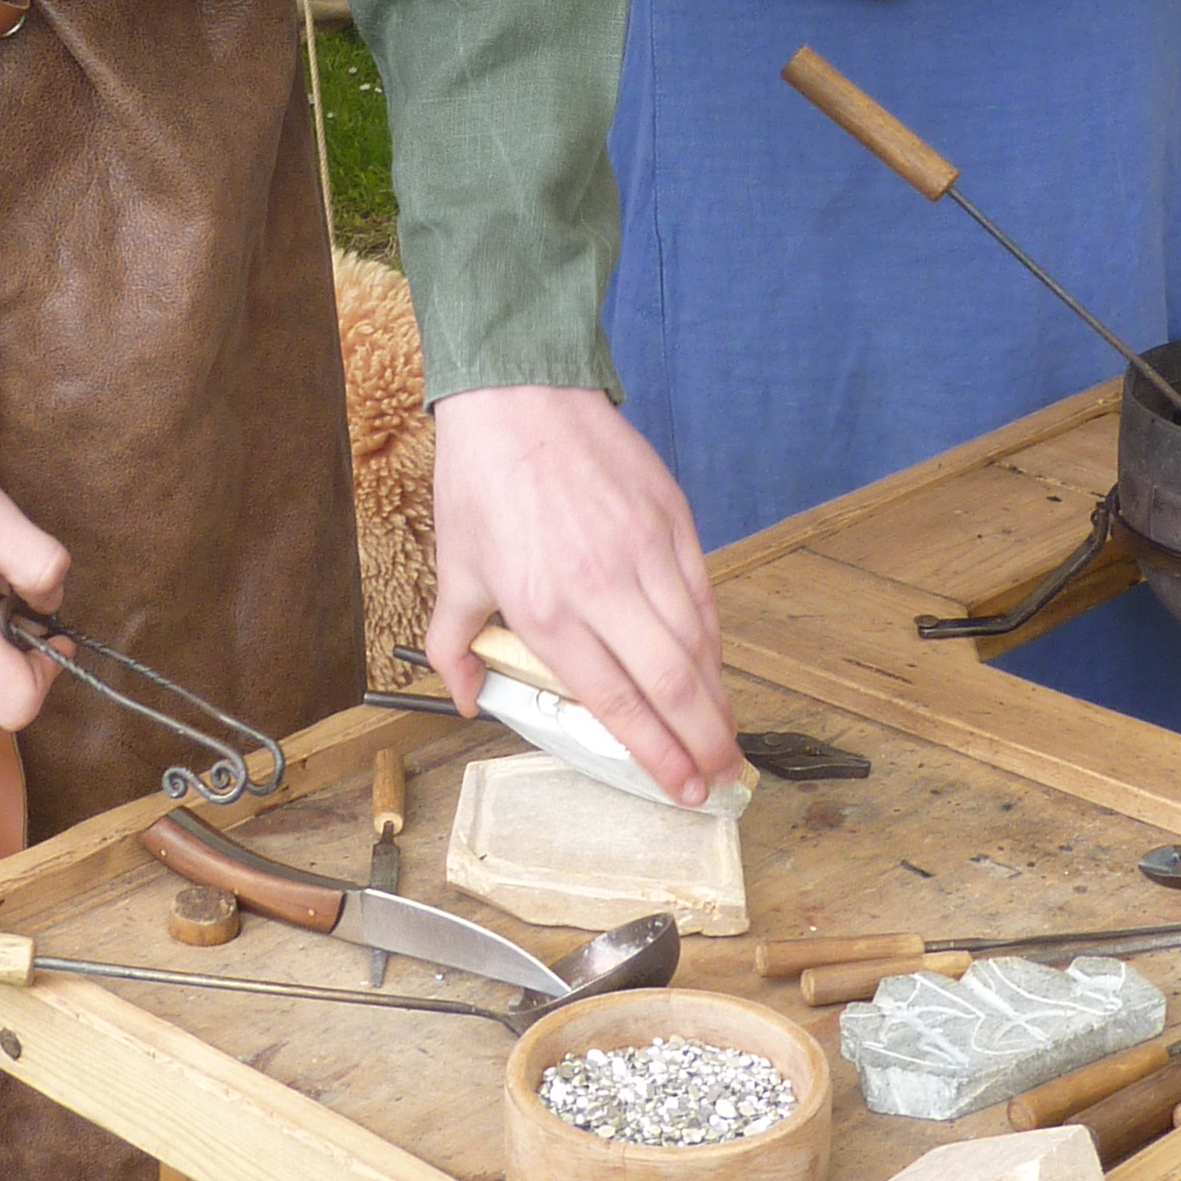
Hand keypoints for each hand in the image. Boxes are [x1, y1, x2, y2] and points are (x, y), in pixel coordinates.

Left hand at [425, 385, 740, 805]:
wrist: (520, 393)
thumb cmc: (483, 479)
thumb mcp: (454, 569)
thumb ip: (455, 645)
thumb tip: (461, 698)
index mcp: (546, 607)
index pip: (615, 700)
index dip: (655, 752)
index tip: (680, 787)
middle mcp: (603, 585)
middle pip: (672, 682)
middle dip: (703, 741)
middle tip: (721, 778)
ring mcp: (644, 549)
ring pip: (698, 641)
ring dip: (716, 696)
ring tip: (725, 736)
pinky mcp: (672, 517)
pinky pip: (702, 593)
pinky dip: (714, 638)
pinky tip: (715, 666)